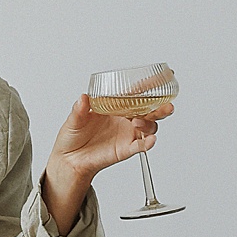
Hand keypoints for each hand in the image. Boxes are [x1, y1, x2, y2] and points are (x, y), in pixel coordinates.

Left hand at [41, 95, 172, 234]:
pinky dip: (147, 143)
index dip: (149, 86)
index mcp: (115, 106)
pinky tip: (150, 140)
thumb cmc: (73, 136)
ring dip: (150, 124)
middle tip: (167, 105)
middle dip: (161, 107)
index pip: (135, 94)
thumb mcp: (74, 119)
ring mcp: (127, 134)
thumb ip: (79, 110)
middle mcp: (124, 119)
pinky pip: (140, 146)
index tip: (162, 77)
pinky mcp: (125, 149)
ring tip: (138, 123)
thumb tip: (83, 98)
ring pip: (149, 127)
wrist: (69, 159)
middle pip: (149, 111)